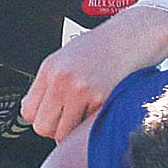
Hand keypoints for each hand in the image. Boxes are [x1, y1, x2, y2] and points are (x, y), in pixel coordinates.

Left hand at [20, 0, 167, 141]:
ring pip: (63, 134)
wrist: (139, 33)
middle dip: (57, 129)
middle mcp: (62, 78)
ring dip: (75, 131)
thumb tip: (35, 112)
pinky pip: (87, 129)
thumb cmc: (107, 46)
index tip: (55, 116)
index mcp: (50, 68)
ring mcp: (81, 89)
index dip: (42, 117)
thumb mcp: (69, 57)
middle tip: (74, 118)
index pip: (28, 111)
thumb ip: (51, 83)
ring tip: (89, 113)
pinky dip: (94, 125)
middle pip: (43, 127)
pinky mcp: (101, 98)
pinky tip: (102, 107)